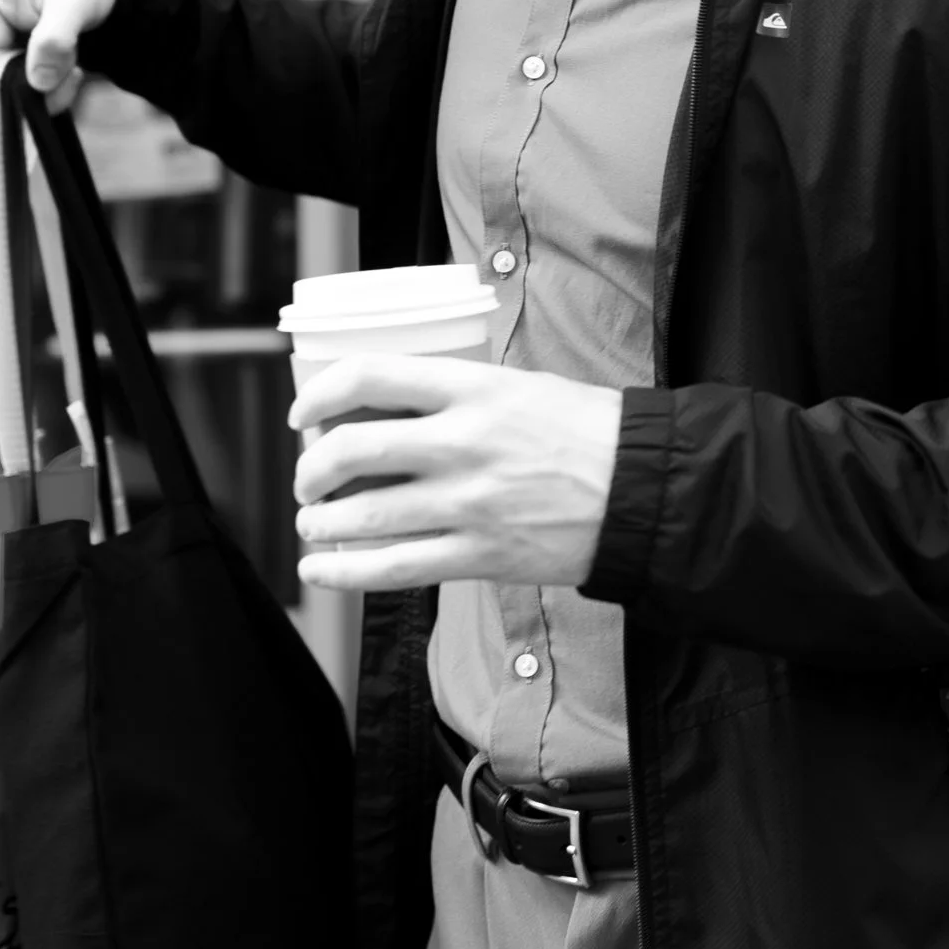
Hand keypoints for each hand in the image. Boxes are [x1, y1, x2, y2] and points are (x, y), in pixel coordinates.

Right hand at [0, 0, 118, 112]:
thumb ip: (56, 38)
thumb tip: (38, 81)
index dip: (21, 96)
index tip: (68, 82)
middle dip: (37, 91)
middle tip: (76, 70)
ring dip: (41, 88)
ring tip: (69, 58)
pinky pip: (4, 87)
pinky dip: (36, 84)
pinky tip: (58, 64)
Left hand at [292, 355, 621, 594]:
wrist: (645, 490)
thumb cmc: (588, 432)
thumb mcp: (521, 386)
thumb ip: (459, 395)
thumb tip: (393, 407)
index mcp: (473, 389)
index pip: (371, 376)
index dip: (320, 393)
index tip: (303, 412)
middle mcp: (463, 443)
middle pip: (353, 450)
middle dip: (311, 469)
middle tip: (307, 478)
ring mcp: (469, 504)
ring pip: (363, 515)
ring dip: (319, 521)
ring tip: (311, 522)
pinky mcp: (480, 556)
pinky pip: (394, 569)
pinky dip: (344, 572)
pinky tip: (320, 570)